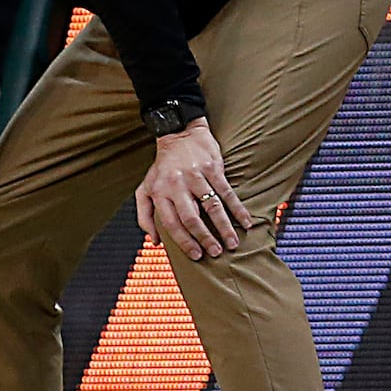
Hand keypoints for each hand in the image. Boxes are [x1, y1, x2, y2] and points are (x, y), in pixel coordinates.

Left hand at [134, 118, 252, 260]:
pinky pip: (227, 192)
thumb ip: (144, 215)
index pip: (171, 223)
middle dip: (204, 238)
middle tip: (216, 253)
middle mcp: (176, 185)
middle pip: (191, 218)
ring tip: (232, 244)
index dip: (184, 241)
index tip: (196, 255)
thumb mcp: (145, 188)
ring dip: (224, 228)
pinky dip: (238, 209)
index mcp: (159, 193)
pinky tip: (246, 222)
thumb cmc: (162, 167)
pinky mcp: (212, 168)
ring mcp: (195, 176)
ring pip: (212, 207)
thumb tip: (154, 241)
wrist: (178, 134)